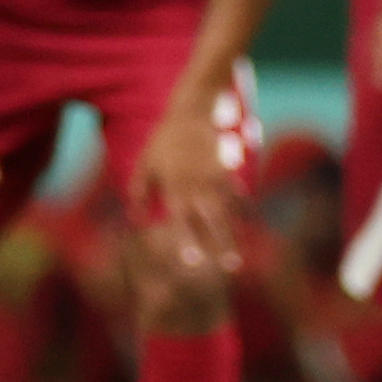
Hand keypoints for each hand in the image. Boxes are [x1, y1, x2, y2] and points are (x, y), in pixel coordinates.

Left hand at [128, 97, 244, 276]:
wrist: (191, 113)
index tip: (192, 264)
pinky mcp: (228, 171)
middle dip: (222, 245)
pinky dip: (243, 210)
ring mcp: (216, 178)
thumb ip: (139, 193)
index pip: (182, 221)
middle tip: (230, 269)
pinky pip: (238, 194)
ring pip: (229, 212)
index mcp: (175, 187)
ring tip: (238, 257)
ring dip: (234, 235)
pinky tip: (246, 226)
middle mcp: (198, 186)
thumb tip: (135, 220)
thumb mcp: (144, 164)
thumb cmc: (162, 142)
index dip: (187, 242)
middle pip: (213, 221)